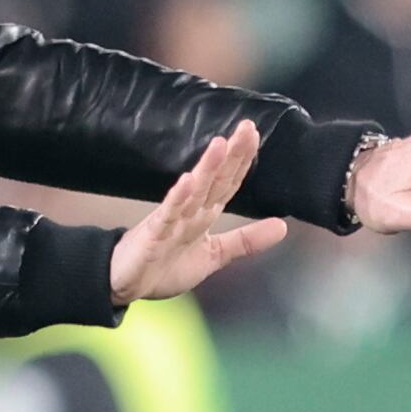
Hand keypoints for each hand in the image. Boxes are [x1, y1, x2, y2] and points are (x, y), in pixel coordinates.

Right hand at [109, 122, 289, 305]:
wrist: (127, 284)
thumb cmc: (166, 267)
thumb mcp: (215, 255)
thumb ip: (246, 240)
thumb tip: (283, 227)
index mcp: (205, 213)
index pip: (228, 182)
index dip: (242, 161)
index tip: (254, 135)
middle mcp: (190, 211)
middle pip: (215, 179)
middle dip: (232, 154)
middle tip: (247, 127)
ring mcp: (172, 220)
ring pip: (194, 191)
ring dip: (207, 168)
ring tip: (220, 144)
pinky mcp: (154, 233)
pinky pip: (168, 214)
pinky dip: (178, 198)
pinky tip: (188, 181)